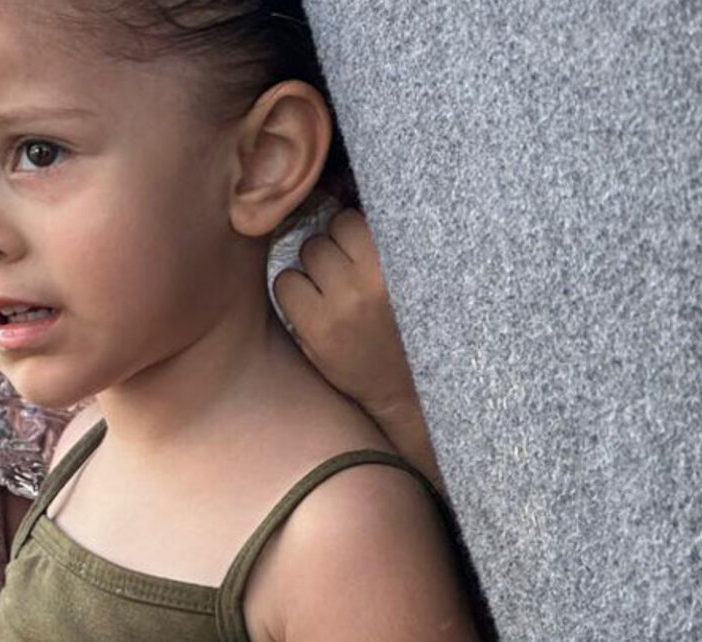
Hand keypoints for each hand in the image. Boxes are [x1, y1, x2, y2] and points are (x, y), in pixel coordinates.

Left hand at [274, 210, 416, 414]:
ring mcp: (345, 303)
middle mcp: (377, 278)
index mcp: (408, 261)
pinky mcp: (318, 328)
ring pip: (308, 251)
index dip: (353, 231)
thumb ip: (386, 241)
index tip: (359, 249)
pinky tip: (315, 309)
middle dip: (335, 246)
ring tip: (335, 292)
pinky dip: (294, 292)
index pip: (358, 217)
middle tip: (349, 274)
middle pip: (332, 230)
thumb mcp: (415, 276)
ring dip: (314, 267)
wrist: (408, 391)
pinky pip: (285, 283)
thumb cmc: (408, 324)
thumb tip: (340, 190)